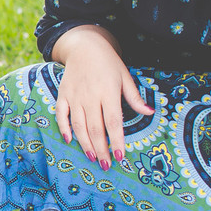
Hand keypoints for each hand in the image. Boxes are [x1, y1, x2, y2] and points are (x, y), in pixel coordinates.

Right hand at [54, 38, 152, 169]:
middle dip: (102, 149)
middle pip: (95, 128)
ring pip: (78, 125)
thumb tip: (149, 112)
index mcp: (108, 92)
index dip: (117, 141)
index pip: (113, 122)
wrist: (84, 46)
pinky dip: (64, 128)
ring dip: (85, 143)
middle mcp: (90, 96)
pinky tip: (69, 140)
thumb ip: (134, 97)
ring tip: (92, 157)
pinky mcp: (63, 95)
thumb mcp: (125, 76)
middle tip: (107, 165)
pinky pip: (61, 114)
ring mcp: (74, 96)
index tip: (121, 156)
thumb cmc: (108, 63)